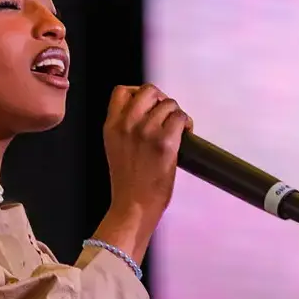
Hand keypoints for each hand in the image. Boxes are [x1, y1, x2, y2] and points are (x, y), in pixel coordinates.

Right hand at [97, 84, 191, 261]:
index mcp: (112, 126)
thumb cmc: (128, 185)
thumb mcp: (116, 148)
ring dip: (176, 114)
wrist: (133, 207)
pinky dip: (186, 123)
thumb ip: (125, 128)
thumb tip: (148, 114)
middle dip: (161, 100)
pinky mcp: (165, 142)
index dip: (138, 93)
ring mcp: (146, 131)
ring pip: (169, 104)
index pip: (122, 91)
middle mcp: (127, 124)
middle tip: (166, 115)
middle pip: (149, 91)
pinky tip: (186, 133)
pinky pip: (181, 118)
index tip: (148, 105)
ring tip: (177, 129)